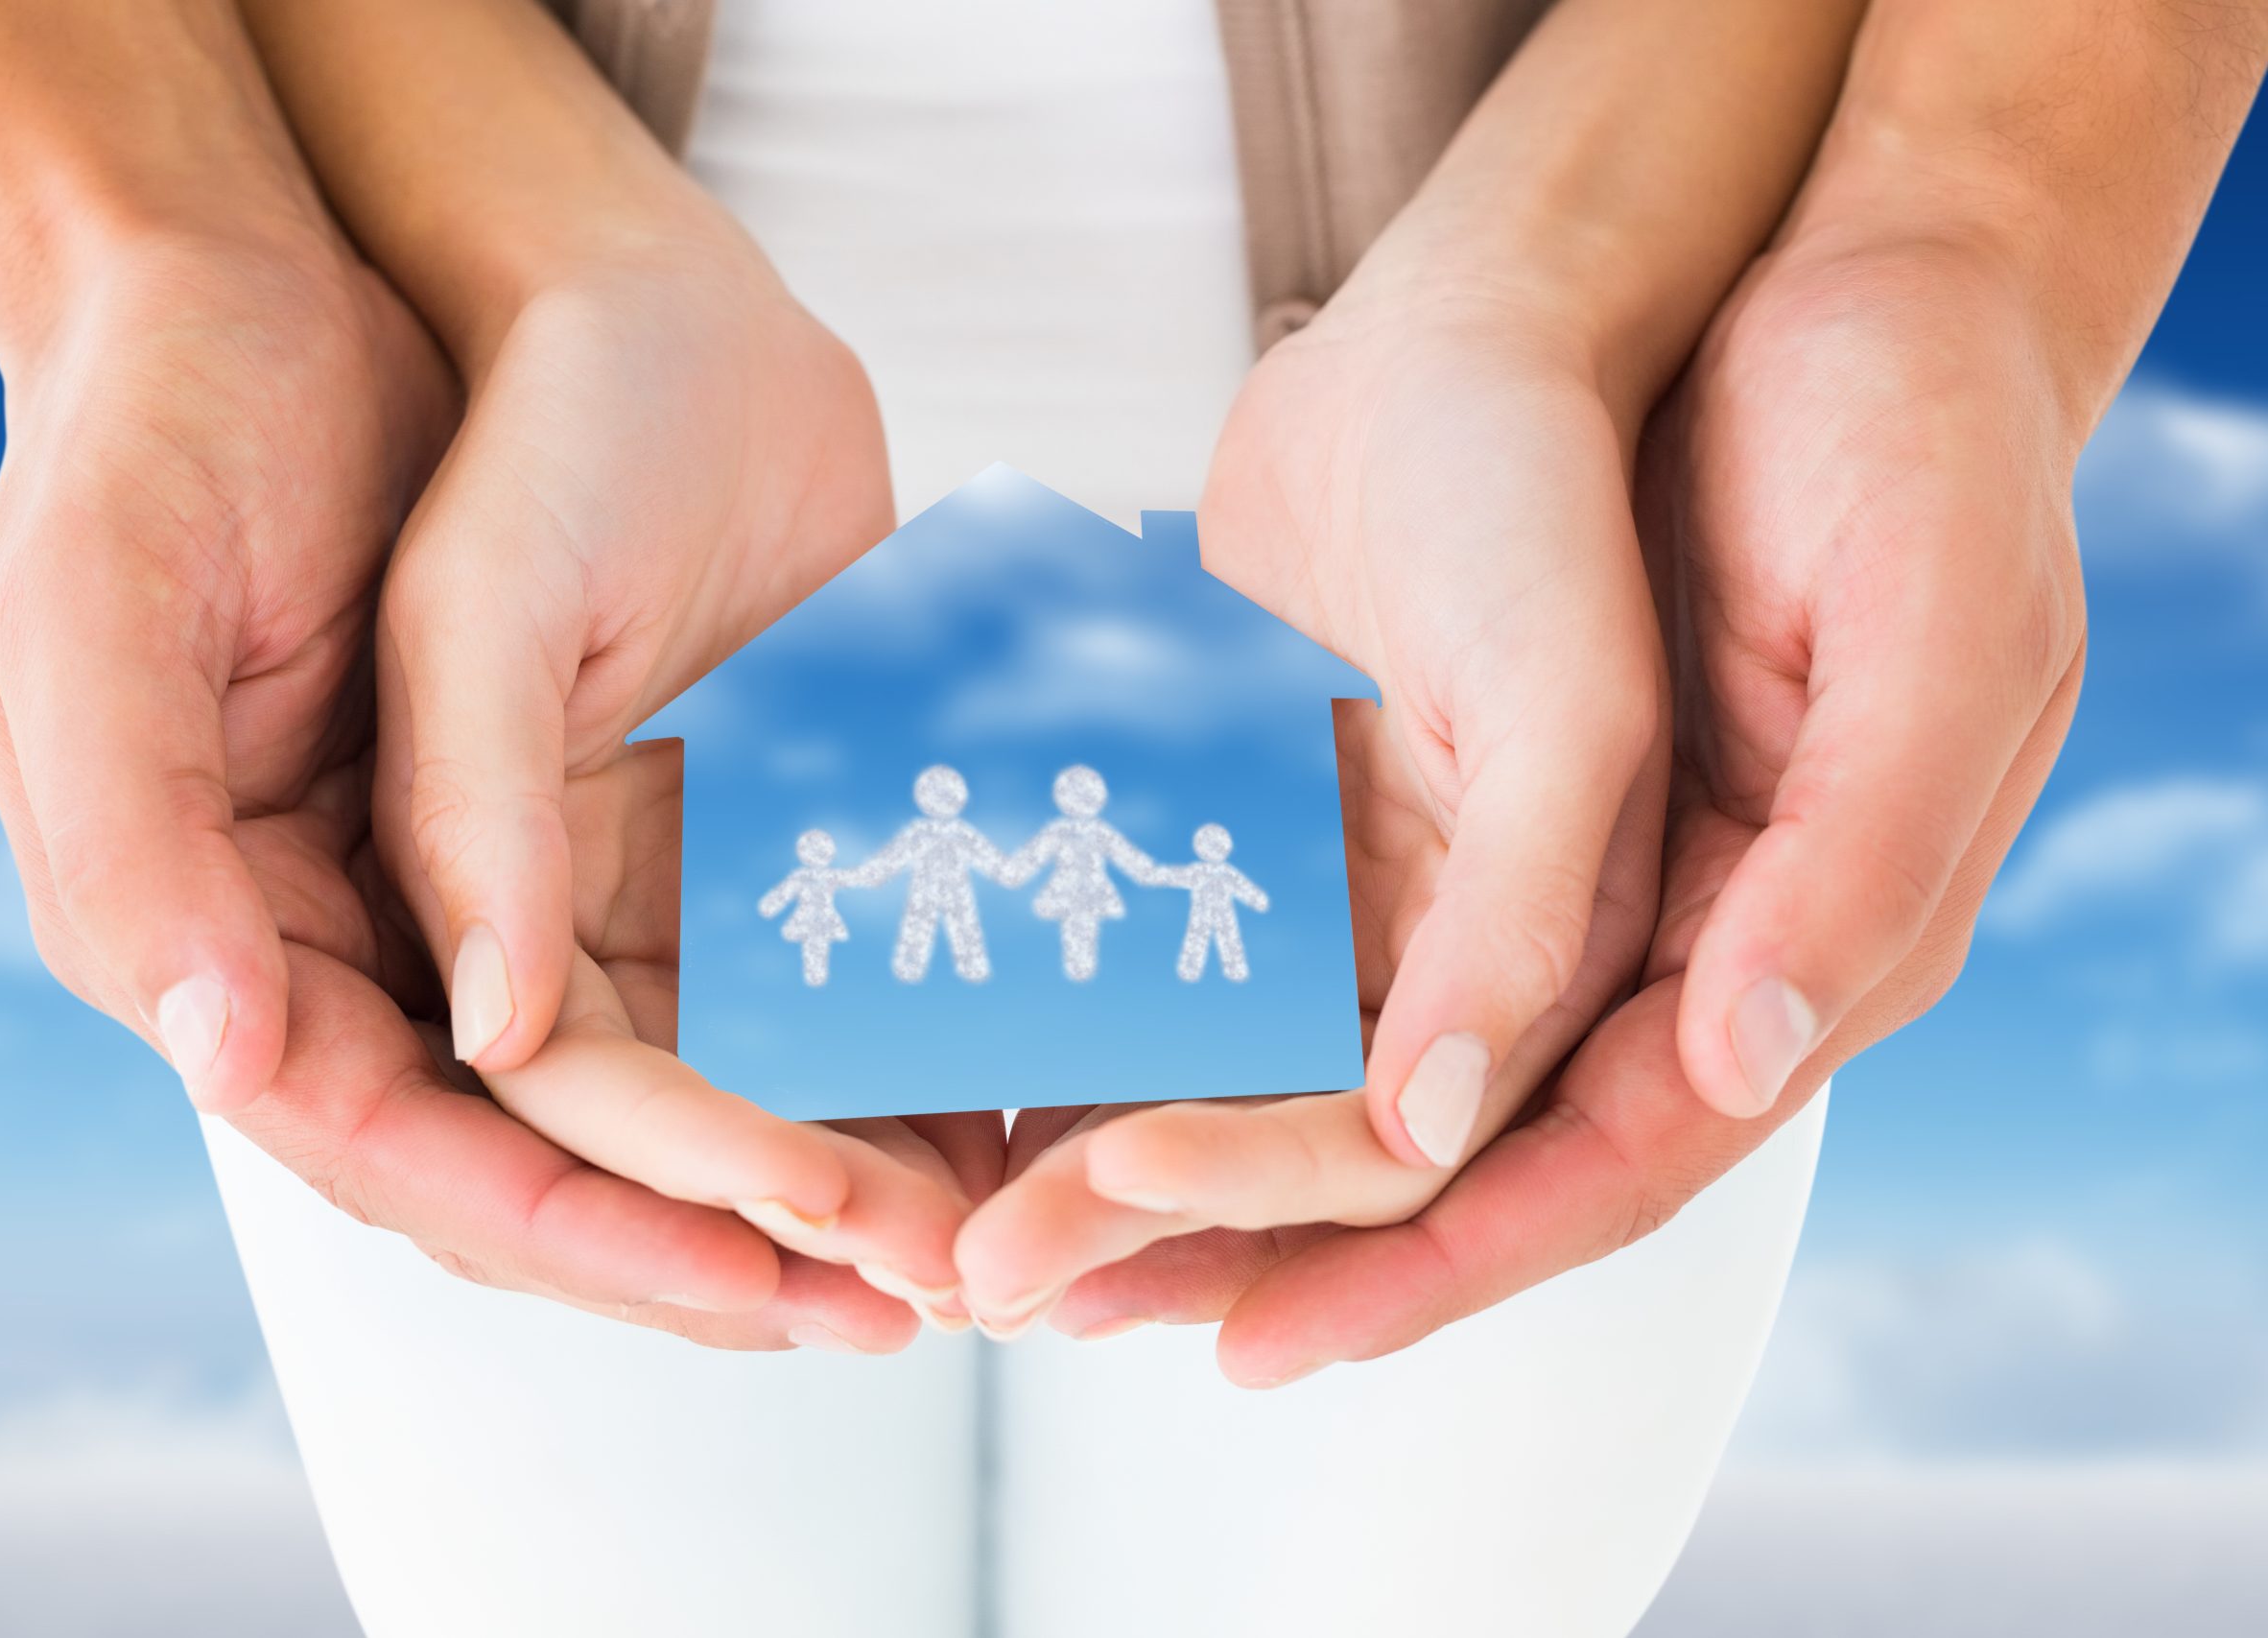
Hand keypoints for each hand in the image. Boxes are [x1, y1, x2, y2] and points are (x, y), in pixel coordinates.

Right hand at [371, 239, 996, 1335]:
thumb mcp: (455, 586)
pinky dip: (893, 1048)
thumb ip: (456, 804)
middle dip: (767, 1235)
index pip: (482, 1125)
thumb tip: (492, 1035)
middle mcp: (477, 929)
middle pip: (619, 1146)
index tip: (782, 1267)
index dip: (625, 1219)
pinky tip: (1009, 1104)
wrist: (602, 288)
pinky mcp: (713, 834)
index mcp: (344, 910)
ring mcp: (600, 887)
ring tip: (992, 1243)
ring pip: (723, 1086)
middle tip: (925, 1298)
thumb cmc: (511, 409)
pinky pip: (799, 979)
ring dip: (850, 1173)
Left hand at [999, 231, 2085, 1381]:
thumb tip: (1685, 1078)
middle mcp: (1616, 942)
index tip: (1260, 1336)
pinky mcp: (1395, 788)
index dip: (1425, 1269)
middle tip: (1051, 1300)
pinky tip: (1027, 1038)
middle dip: (1238, 1237)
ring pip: (1318, 1061)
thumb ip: (1807, 875)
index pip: (1581, 1169)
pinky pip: (1271, 928)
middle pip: (1415, 1149)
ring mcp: (1495, 869)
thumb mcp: (1908, 642)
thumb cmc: (1889, 437)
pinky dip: (1159, 997)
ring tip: (1005, 1227)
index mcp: (1762, 948)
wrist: (1740, 270)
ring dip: (1170, 1144)